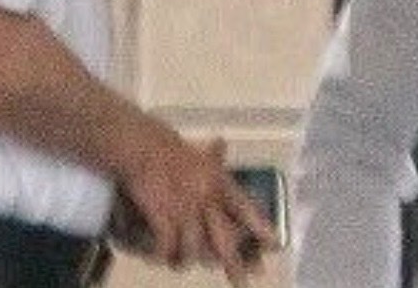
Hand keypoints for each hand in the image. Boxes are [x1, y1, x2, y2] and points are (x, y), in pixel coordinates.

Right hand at [115, 136, 280, 284]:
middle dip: (235, 266)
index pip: (245, 208)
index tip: (274, 245)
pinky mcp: (164, 217)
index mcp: (219, 182)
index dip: (260, 227)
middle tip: (241, 284)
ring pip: (193, 250)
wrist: (143, 147)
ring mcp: (185, 211)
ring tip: (179, 262)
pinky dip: (162, 255)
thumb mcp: (199, 150)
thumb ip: (214, 155)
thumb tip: (222, 143)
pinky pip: (166, 247)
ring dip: (185, 260)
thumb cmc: (170, 148)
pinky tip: (159, 257)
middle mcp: (206, 200)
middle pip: (225, 241)